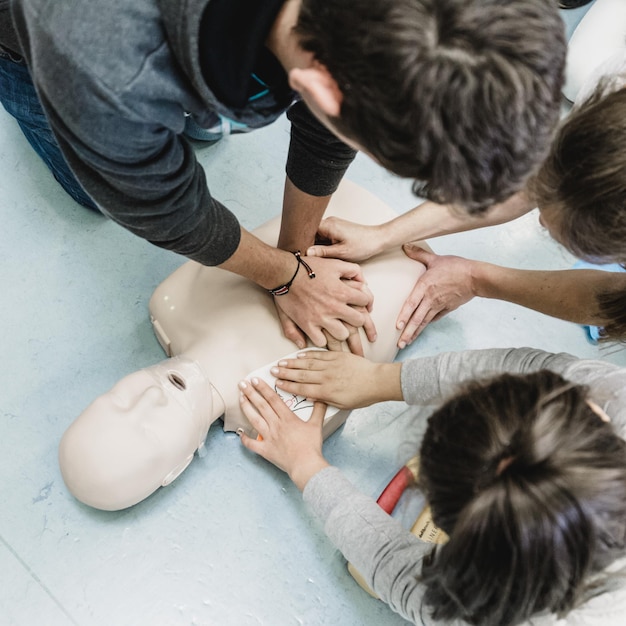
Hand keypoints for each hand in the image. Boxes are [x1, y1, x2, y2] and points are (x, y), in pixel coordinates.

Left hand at [237, 377, 328, 490]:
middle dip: (251, 393)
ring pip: (255, 419)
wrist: (305, 465)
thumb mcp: (316, 425)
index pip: (273, 399)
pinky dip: (245, 438)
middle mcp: (276, 425)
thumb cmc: (311, 446)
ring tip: (240, 398)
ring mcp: (269, 437)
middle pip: (261, 406)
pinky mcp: (265, 450)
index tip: (255, 380)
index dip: (263, 388)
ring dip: (246, 408)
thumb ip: (319, 409)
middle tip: (242, 384)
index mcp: (287, 418)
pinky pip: (252, 444)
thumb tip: (321, 397)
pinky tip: (240, 432)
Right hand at [270, 350, 402, 408]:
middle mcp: (326, 377)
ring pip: (307, 363)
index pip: (302, 388)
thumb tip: (310, 396)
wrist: (377, 381)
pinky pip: (320, 354)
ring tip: (281, 362)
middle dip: (285, 373)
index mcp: (326, 392)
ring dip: (293, 363)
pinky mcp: (338, 356)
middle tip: (273, 371)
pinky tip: (299, 354)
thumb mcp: (341, 404)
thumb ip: (324, 399)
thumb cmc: (361, 396)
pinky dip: (308, 354)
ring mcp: (331, 365)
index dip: (288, 386)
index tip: (277, 383)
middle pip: (301, 374)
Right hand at [274, 256, 376, 351]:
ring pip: (342, 335)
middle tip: (351, 318)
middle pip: (358, 321)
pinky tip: (321, 333)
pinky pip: (321, 341)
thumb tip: (364, 283)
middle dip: (357, 319)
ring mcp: (320, 317)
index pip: (365, 301)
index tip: (360, 303)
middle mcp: (334, 306)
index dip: (364, 301)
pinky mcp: (307, 324)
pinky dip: (322, 339)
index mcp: (342, 291)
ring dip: (341, 331)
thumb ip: (353, 270)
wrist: (285, 273)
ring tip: (337, 327)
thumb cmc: (309, 267)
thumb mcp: (335, 263)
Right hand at [306, 217, 383, 261]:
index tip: (301, 254)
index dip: (302, 243)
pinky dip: (323, 246)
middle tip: (310, 258)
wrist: (377, 239)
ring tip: (319, 257)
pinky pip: (324, 237)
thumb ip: (323, 252)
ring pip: (317, 237)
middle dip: (309, 245)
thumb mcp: (341, 252)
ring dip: (317, 246)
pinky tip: (326, 254)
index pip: (306, 231)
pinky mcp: (336, 230)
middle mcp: (328, 222)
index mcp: (328, 225)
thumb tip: (307, 253)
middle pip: (310, 234)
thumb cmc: (363, 244)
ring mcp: (332, 225)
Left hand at [396, 244, 475, 347]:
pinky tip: (420, 331)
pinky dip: (427, 325)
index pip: (412, 303)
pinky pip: (435, 318)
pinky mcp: (447, 308)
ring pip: (424, 322)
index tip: (398, 326)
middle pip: (417, 318)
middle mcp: (431, 298)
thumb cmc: (456, 267)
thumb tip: (405, 245)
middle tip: (400, 344)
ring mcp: (439, 305)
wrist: (476, 277)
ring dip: (415, 333)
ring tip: (406, 343)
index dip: (404, 315)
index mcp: (425, 286)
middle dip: (407, 332)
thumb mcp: (436, 259)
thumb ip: (419, 254)